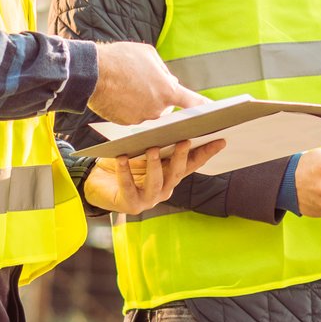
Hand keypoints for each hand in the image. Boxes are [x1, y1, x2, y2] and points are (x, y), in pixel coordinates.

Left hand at [83, 139, 225, 214]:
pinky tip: (122, 158)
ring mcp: (149, 198)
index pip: (193, 163)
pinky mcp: (130, 203)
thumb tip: (177, 118)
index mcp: (172, 175)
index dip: (207, 153)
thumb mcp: (147, 150)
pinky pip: (128, 186)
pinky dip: (125, 172)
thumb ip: (162, 141)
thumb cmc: (126, 163)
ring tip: (152, 149)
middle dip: (181, 156)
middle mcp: (165, 188)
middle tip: (183, 140)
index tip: (220, 140)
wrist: (100, 184)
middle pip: (177, 172)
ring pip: (156, 182)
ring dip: (155, 165)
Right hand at [87, 41, 208, 124]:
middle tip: (143, 83)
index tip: (215, 111)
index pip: (193, 103)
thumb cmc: (121, 59)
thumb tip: (168, 81)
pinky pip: (133, 117)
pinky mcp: (126, 125)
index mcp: (167, 91)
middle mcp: (157, 110)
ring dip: (142, 102)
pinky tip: (119, 95)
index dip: (204, 107)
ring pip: (148, 112)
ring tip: (126, 86)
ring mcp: (141, 119)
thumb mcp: (148, 55)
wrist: (93, 73)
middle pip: (166, 107)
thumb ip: (163, 71)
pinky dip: (129, 109)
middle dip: (159, 97)